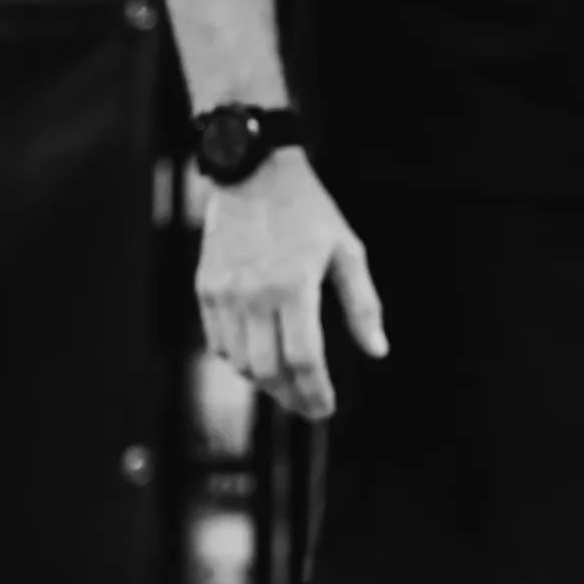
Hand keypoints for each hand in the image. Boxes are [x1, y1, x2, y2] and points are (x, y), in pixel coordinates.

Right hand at [195, 150, 385, 420]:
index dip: (316, 391)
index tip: (325, 409)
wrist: (254, 174)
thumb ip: (362, 304)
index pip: (303, 358)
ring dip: (264, 383)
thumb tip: (378, 350)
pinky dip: (238, 361)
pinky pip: (218, 343)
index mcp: (294, 286)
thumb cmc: (309, 211)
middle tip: (309, 406)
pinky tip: (259, 362)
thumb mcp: (347, 250)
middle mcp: (254, 294)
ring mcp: (224, 293)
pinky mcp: (205, 288)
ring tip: (288, 387)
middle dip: (291, 396)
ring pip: (239, 362)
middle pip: (268, 369)